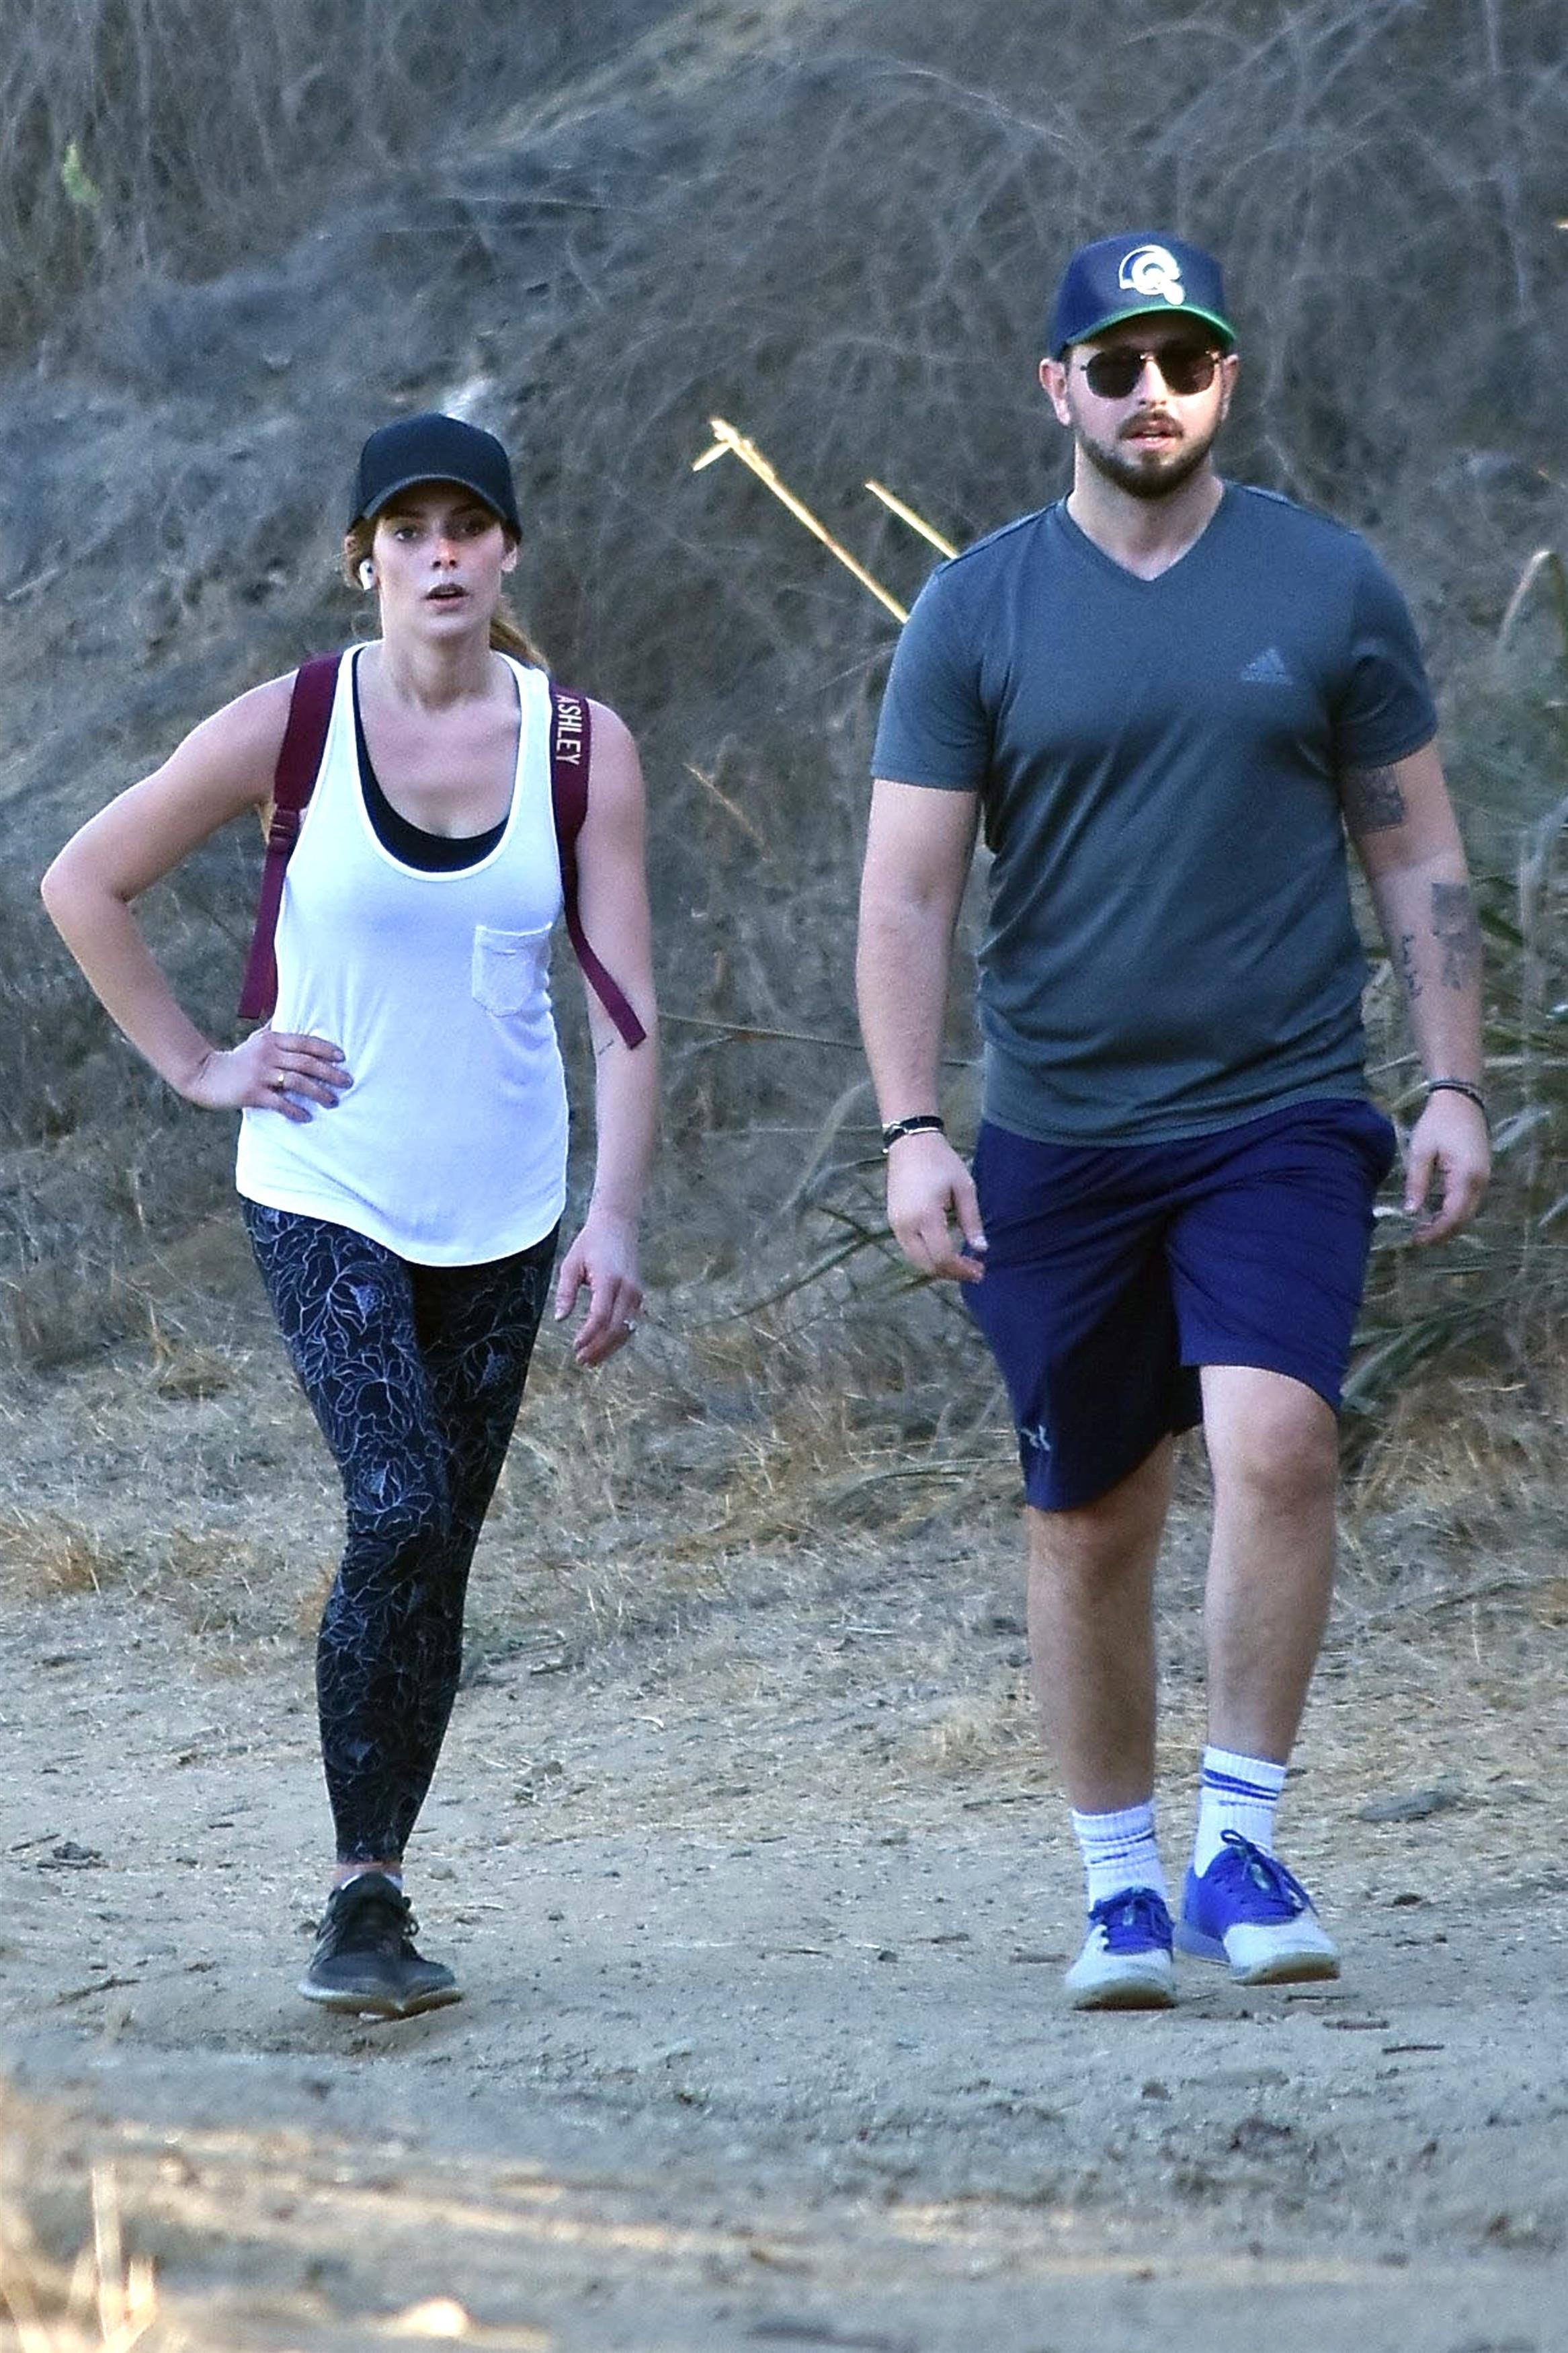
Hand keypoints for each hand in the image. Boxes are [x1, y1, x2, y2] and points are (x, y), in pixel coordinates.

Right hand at [185, 1028, 351, 1123]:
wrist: (205, 1075)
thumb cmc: (237, 1058)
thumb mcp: (256, 1039)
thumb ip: (274, 1029)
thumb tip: (288, 1012)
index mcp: (272, 1040)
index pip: (304, 1042)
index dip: (325, 1049)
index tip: (343, 1057)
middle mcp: (268, 1055)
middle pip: (306, 1063)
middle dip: (330, 1073)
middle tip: (348, 1082)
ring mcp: (260, 1074)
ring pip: (296, 1082)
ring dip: (318, 1092)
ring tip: (333, 1101)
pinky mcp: (252, 1093)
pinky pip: (279, 1103)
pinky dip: (294, 1110)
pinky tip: (307, 1116)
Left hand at [554, 1209, 642, 1365]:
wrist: (618, 1225)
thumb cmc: (591, 1243)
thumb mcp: (571, 1264)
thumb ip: (566, 1292)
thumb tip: (560, 1319)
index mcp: (609, 1279)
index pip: (600, 1316)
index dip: (588, 1335)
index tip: (575, 1346)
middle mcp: (627, 1288)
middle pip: (615, 1328)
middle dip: (598, 1348)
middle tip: (581, 1360)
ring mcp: (636, 1293)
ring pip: (626, 1330)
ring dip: (609, 1347)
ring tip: (591, 1360)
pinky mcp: (639, 1295)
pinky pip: (631, 1323)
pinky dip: (618, 1338)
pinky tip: (604, 1346)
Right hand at [885, 1130, 986, 1281]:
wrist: (910, 1143)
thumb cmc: (941, 1162)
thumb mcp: (964, 1188)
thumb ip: (972, 1221)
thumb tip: (981, 1249)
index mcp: (926, 1216)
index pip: (943, 1257)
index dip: (962, 1270)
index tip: (980, 1270)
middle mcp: (906, 1225)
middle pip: (927, 1265)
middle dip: (951, 1273)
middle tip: (974, 1271)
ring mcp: (896, 1225)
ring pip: (917, 1261)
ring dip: (939, 1267)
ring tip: (961, 1264)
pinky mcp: (892, 1222)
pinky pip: (910, 1250)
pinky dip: (927, 1257)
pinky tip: (944, 1252)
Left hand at [1403, 1091, 1489, 1243]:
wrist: (1461, 1100)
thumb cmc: (1438, 1123)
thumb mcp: (1421, 1151)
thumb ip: (1417, 1183)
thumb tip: (1411, 1212)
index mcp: (1466, 1177)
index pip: (1453, 1216)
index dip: (1435, 1232)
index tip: (1415, 1240)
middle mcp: (1480, 1181)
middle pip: (1464, 1219)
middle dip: (1442, 1233)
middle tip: (1417, 1239)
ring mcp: (1484, 1178)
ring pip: (1468, 1212)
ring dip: (1448, 1224)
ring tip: (1423, 1229)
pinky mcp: (1481, 1174)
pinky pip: (1470, 1202)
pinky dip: (1454, 1212)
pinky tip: (1436, 1213)